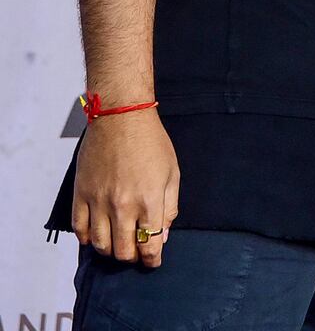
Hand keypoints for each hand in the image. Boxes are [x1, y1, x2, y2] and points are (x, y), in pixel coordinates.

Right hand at [71, 108, 180, 267]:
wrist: (121, 116)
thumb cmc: (150, 140)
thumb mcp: (172, 172)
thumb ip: (169, 207)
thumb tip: (162, 235)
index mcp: (149, 200)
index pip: (150, 246)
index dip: (152, 260)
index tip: (152, 261)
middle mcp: (123, 205)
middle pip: (124, 251)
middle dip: (132, 257)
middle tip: (135, 252)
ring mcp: (99, 201)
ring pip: (101, 245)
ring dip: (110, 251)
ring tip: (117, 244)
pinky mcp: (82, 193)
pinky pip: (80, 229)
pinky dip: (87, 238)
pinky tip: (96, 235)